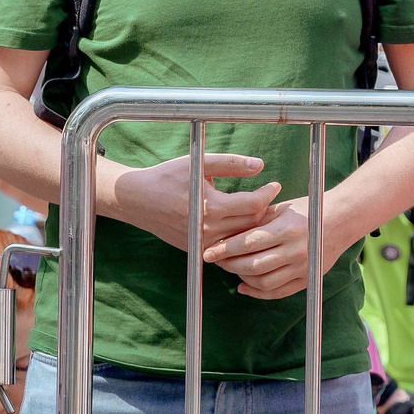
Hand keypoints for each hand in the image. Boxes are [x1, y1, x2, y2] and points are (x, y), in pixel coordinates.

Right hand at [109, 151, 280, 245]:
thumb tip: (260, 165)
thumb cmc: (168, 176)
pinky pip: (227, 249)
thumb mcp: (199, 163)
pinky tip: (244, 225)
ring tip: (262, 210)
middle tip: (271, 198)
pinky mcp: (197, 251)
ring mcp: (203, 244)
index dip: (268, 193)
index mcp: (211, 206)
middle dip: (265, 210)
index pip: (253, 204)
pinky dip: (238, 239)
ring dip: (254, 226)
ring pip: (241, 239)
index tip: (275, 185)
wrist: (138, 200)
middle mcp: (208, 229)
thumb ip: (231, 163)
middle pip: (251, 224)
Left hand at [202, 196, 350, 298]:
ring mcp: (302, 268)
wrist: (342, 220)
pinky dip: (257, 292)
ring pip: (263, 282)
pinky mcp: (306, 279)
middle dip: (229, 264)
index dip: (225, 249)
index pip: (248, 243)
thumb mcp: (281, 209)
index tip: (208, 252)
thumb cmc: (306, 211)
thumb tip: (225, 233)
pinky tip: (244, 286)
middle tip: (216, 260)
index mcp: (287, 229)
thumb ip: (256, 221)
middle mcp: (296, 250)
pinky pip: (277, 292)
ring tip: (231, 269)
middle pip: (253, 265)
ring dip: (241, 278)